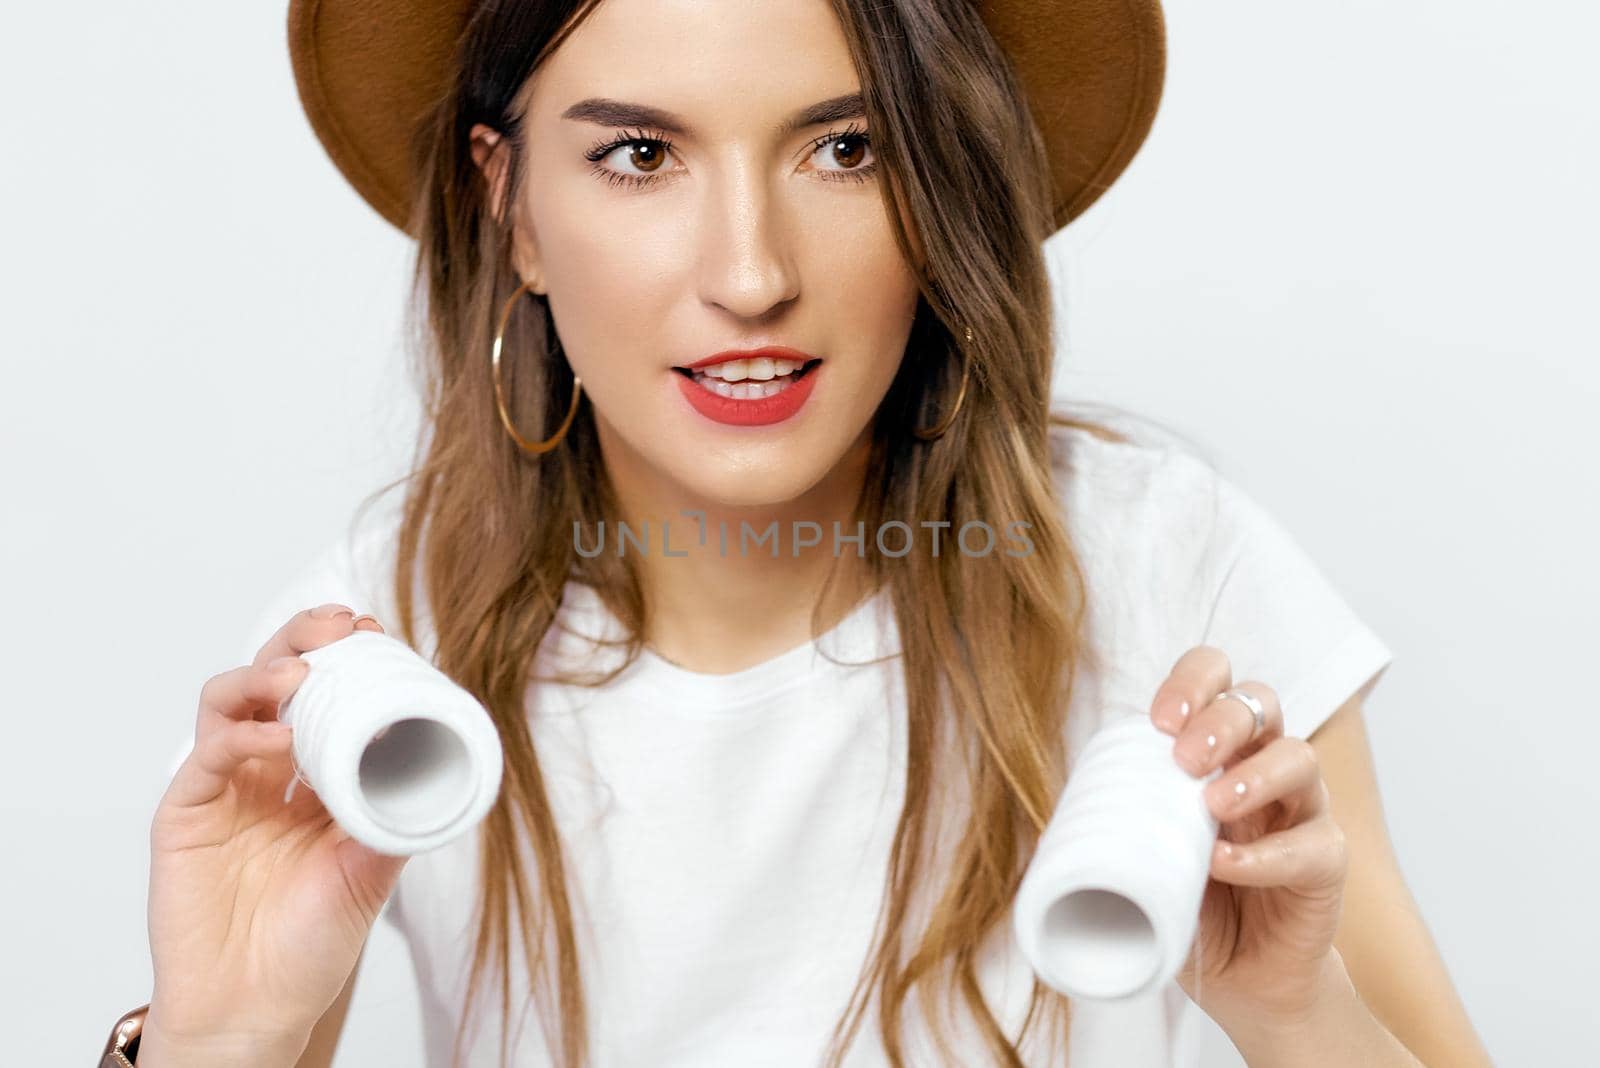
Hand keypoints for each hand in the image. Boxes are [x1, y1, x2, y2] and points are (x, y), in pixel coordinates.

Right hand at [144, 604, 405, 1060]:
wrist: (253, 1012)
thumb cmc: (310, 947)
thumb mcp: (370, 876)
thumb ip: (393, 821)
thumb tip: (441, 768)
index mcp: (315, 780)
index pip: (328, 698)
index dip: (346, 660)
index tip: (374, 632)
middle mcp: (267, 773)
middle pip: (274, 681)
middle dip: (303, 641)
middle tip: (337, 623)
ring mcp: (223, 788)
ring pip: (230, 701)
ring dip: (265, 676)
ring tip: (302, 678)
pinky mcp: (184, 813)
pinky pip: (206, 755)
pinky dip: (239, 736)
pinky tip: (273, 740)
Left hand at [1149, 646, 1347, 1032]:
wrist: (1242, 981)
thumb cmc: (1190, 902)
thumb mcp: (1142, 853)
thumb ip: (1119, 821)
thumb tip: (1065, 806)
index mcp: (1217, 751)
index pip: (1217, 680)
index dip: (1194, 681)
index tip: (1160, 719)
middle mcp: (1262, 768)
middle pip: (1260, 704)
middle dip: (1220, 720)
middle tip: (1185, 757)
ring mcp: (1299, 812)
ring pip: (1300, 758)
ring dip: (1253, 773)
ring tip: (1212, 804)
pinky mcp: (1325, 864)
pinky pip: (1312, 843)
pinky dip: (1264, 853)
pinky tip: (1223, 864)